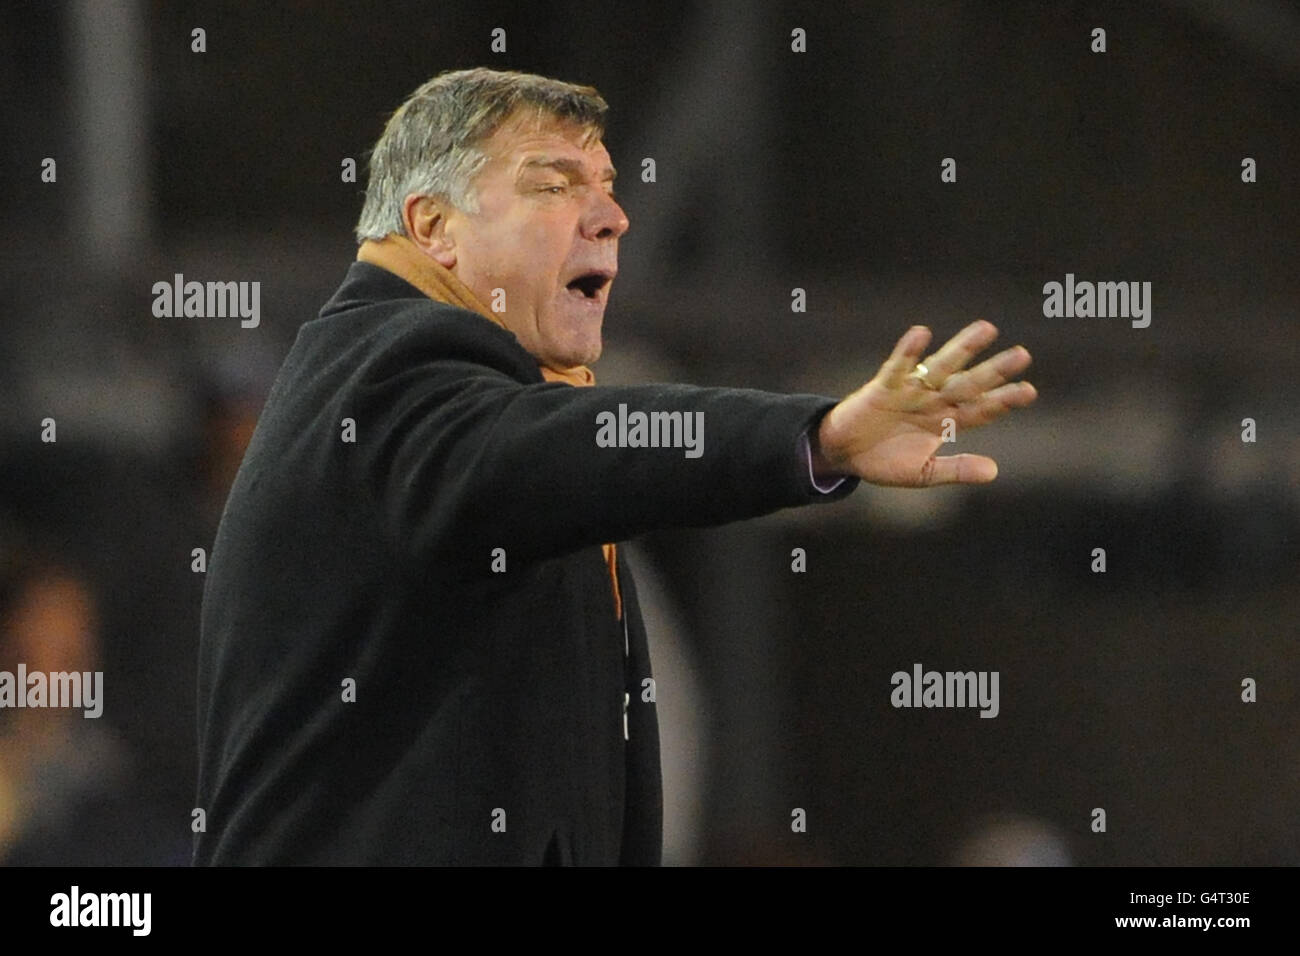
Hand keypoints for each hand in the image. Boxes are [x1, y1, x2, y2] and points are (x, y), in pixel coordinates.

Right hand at [812, 320, 1036, 486]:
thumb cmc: (883, 461)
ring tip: (986, 330)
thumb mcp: (923, 473)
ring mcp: (910, 391)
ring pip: (941, 367)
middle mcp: (932, 401)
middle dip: (994, 371)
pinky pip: (897, 367)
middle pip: (969, 383)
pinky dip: (908, 352)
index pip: (980, 408)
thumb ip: (956, 470)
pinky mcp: (883, 387)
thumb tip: (994, 471)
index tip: (1028, 391)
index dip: (1003, 400)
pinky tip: (921, 334)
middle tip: (1022, 354)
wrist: (843, 455)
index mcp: (945, 421)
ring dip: (962, 349)